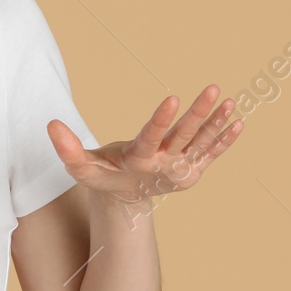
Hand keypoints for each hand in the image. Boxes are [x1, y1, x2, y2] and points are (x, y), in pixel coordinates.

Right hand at [46, 84, 242, 202]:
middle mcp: (164, 166)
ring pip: (202, 142)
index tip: (173, 97)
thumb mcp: (82, 168)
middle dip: (199, 112)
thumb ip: (67, 149)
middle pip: (184, 136)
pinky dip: (225, 139)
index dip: (162, 118)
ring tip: (233, 101)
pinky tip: (238, 121)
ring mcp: (181, 169)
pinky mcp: (192, 171)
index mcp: (139, 163)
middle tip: (214, 89)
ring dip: (218, 122)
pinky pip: (211, 153)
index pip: (151, 138)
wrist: (126, 200)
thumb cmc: (103, 177)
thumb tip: (51, 125)